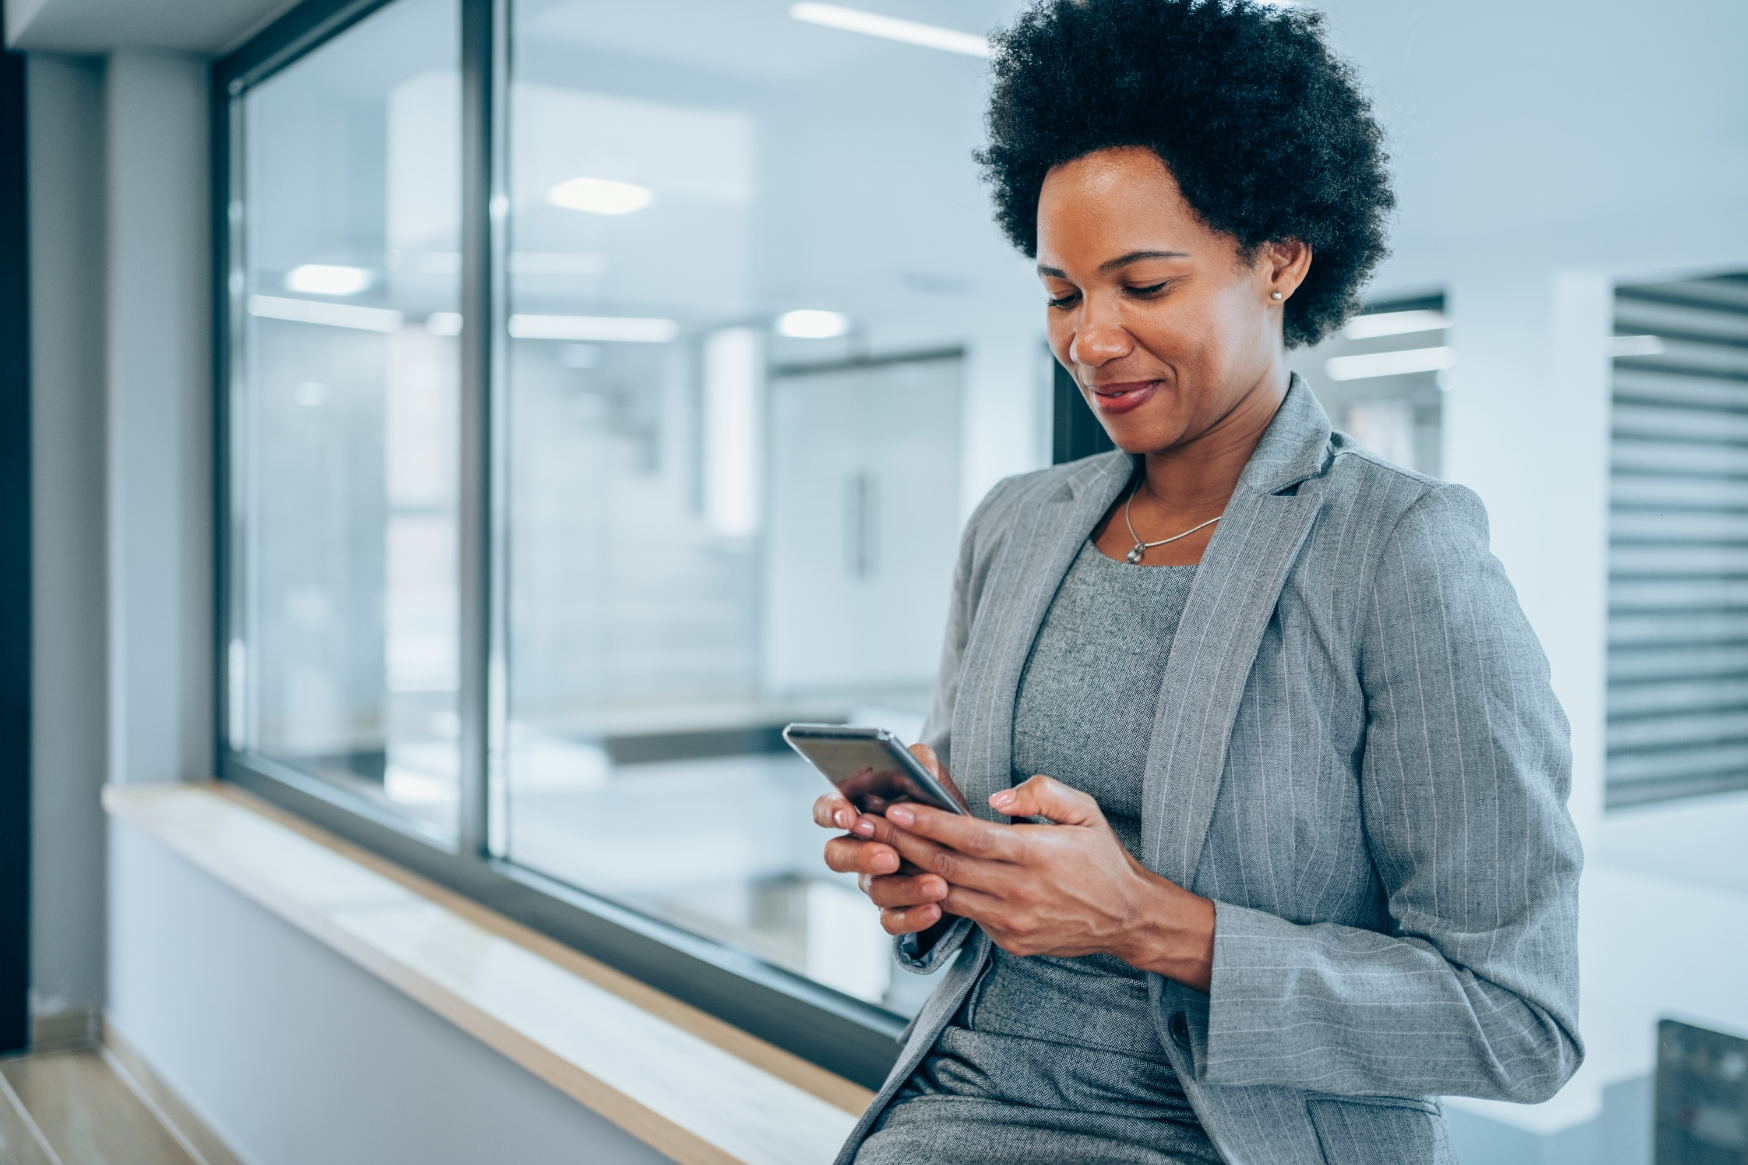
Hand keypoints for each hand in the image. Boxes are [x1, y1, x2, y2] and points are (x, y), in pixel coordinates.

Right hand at [812, 744, 962, 935]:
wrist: (967, 847)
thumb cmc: (937, 806)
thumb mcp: (933, 779)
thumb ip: (921, 763)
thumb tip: (917, 765)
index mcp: (858, 811)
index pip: (827, 810)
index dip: (831, 813)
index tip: (848, 815)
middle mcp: (857, 847)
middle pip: (836, 855)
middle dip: (860, 856)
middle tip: (889, 856)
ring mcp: (872, 879)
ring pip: (872, 889)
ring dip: (903, 887)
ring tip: (937, 884)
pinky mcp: (893, 908)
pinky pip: (891, 919)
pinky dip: (912, 917)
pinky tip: (935, 909)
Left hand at [881, 775, 1215, 990]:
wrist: (1129, 918)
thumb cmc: (1103, 858)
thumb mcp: (1085, 811)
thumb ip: (1042, 793)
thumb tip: (997, 798)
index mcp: (1037, 854)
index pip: (970, 837)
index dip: (929, 823)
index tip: (896, 808)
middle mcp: (1021, 892)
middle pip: (947, 866)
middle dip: (903, 844)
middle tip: (870, 825)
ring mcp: (1013, 922)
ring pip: (948, 896)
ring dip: (911, 873)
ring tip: (881, 851)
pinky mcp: (1010, 942)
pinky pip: (967, 915)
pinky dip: (939, 897)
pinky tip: (916, 878)